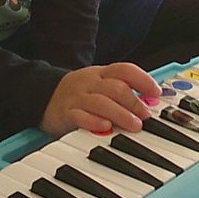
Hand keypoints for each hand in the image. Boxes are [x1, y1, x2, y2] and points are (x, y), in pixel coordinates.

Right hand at [40, 63, 161, 137]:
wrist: (42, 96)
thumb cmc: (79, 94)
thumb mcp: (100, 86)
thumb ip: (122, 92)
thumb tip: (150, 103)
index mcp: (101, 73)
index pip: (124, 70)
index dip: (143, 79)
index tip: (156, 92)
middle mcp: (90, 82)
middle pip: (116, 87)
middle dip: (134, 102)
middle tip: (147, 116)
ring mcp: (77, 97)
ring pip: (101, 102)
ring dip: (121, 114)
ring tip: (135, 125)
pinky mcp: (65, 113)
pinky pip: (80, 116)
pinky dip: (94, 122)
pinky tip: (105, 128)